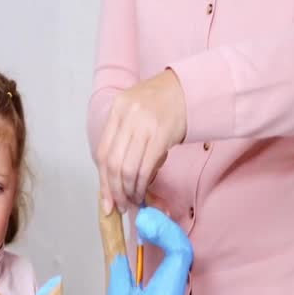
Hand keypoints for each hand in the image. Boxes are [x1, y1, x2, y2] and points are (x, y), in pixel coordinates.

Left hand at [97, 69, 186, 212]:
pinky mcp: (162, 134)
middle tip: (120, 206)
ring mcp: (144, 124)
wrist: (191, 89)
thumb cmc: (161, 105)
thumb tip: (114, 179)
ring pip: (128, 168)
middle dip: (114, 190)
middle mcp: (127, 116)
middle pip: (113, 163)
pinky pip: (145, 167)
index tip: (106, 200)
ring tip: (132, 200)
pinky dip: (142, 185)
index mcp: (117, 110)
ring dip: (129, 190)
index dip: (103, 181)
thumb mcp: (134, 113)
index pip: (102, 153)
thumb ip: (122, 138)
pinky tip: (143, 192)